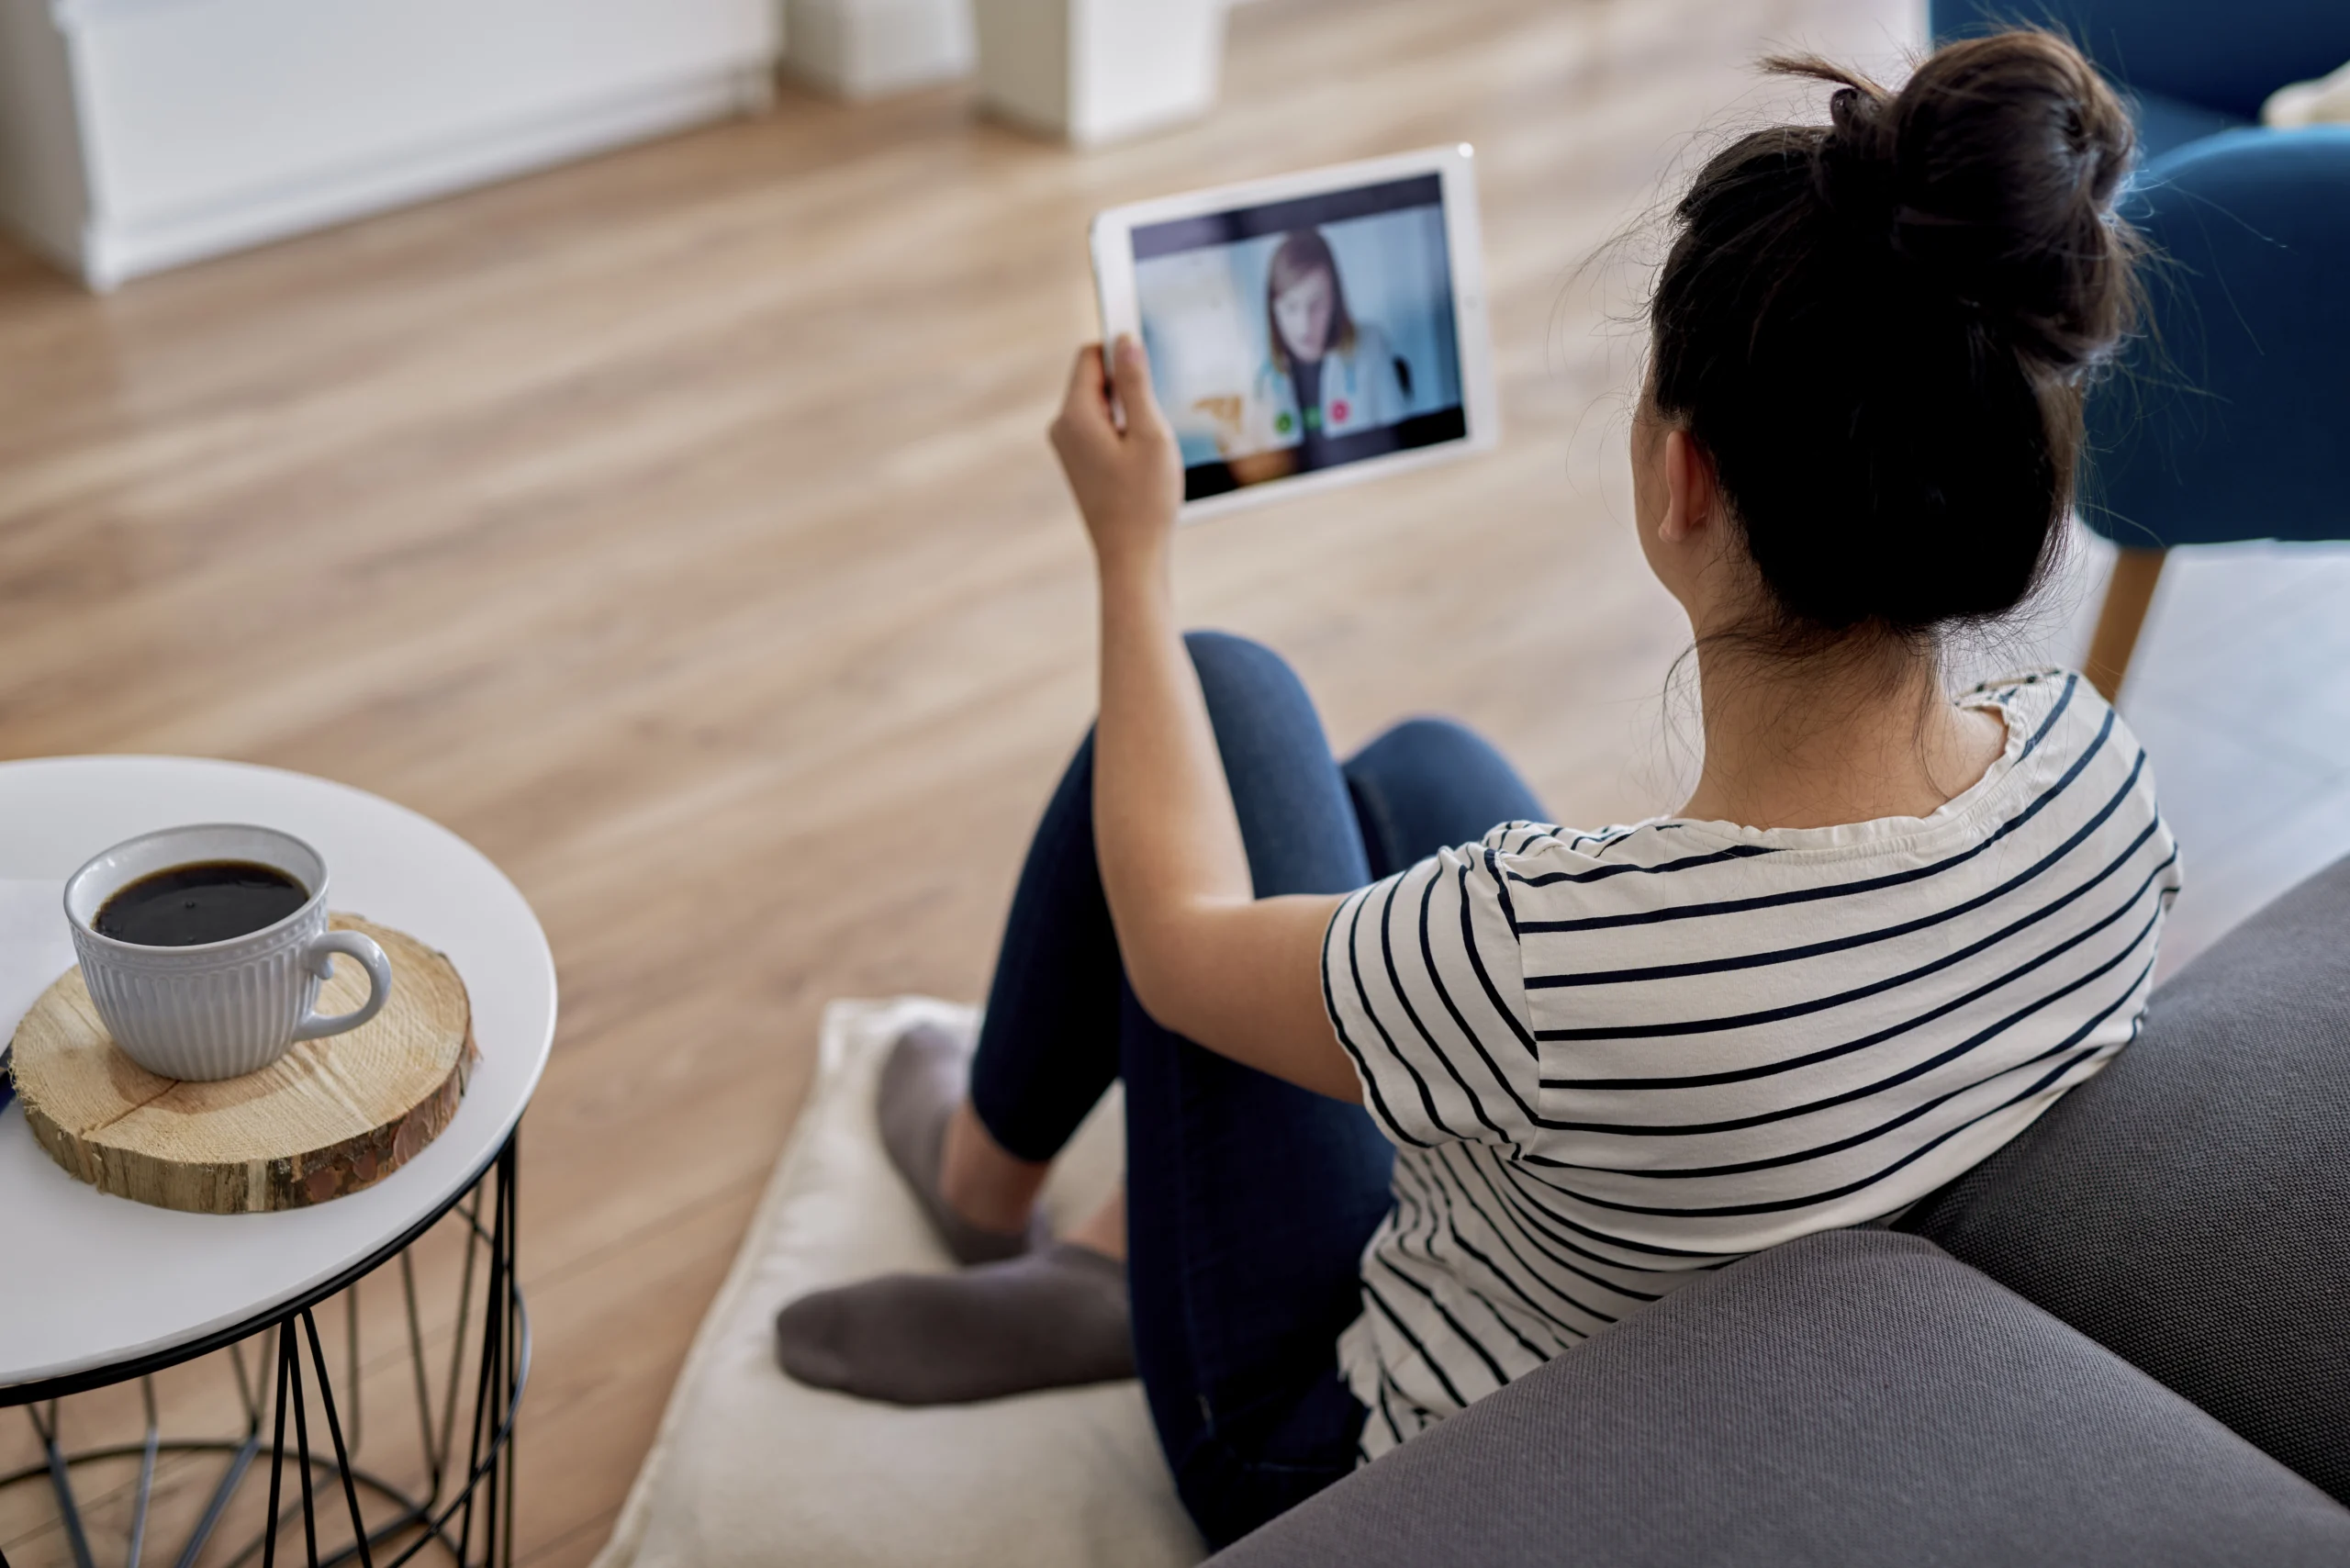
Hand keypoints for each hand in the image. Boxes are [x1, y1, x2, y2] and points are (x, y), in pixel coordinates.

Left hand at [1049, 336, 1180, 571]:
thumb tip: (1125, 339)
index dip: (1121, 351)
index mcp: (1074, 416)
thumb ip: (1136, 383)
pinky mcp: (1079, 462)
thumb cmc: (1145, 501)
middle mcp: (1062, 427)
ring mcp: (1068, 447)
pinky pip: (1102, 427)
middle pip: (1095, 378)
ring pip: (1102, 404)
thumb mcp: (1151, 434)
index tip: (1150, 363)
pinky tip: (1142, 460)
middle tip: (1156, 418)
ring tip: (1150, 446)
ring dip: (1130, 411)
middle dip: (1128, 385)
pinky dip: (1125, 431)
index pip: (1090, 355)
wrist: (1131, 558)